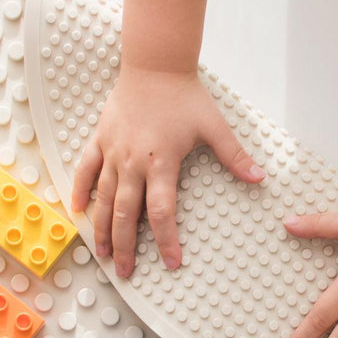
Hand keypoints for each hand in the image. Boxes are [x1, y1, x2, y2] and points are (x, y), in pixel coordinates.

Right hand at [71, 65, 264, 276]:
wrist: (155, 64)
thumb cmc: (185, 96)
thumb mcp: (214, 126)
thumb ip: (235, 156)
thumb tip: (261, 178)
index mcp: (162, 163)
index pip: (162, 212)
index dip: (166, 241)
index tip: (172, 263)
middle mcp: (133, 162)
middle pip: (126, 214)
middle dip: (126, 247)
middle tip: (126, 272)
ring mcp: (113, 151)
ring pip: (103, 198)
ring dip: (101, 228)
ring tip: (101, 254)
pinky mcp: (100, 139)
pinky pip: (85, 169)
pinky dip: (80, 190)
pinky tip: (76, 211)